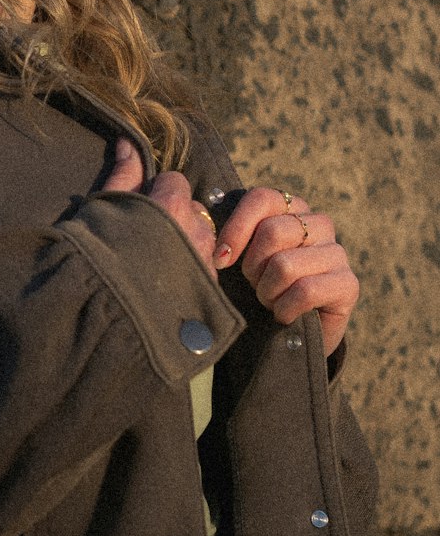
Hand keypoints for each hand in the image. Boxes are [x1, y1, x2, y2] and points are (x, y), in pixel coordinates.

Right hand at [102, 139, 218, 279]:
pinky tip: (168, 285)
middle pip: (194, 210)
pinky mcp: (208, 289)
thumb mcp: (104, 208)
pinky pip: (206, 269)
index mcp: (172, 203)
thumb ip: (123, 174)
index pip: (175, 181)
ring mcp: (206, 260)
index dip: (156, 194)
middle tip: (148, 240)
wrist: (107, 311)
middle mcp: (197, 229)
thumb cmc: (98, 254)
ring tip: (158, 264)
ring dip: (187, 245)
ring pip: (203, 239)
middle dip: (176, 219)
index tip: (138, 212)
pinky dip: (192, 272)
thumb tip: (128, 141)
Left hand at [213, 188, 358, 356]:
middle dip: (253, 267)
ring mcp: (337, 252)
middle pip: (273, 232)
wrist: (287, 337)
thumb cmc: (256, 289)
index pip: (262, 198)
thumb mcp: (237, 257)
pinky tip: (284, 315)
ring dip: (268, 292)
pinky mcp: (348, 284)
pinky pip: (305, 291)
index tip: (220, 260)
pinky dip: (285, 309)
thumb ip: (221, 231)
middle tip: (254, 285)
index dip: (236, 228)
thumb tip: (186, 203)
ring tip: (269, 301)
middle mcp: (318, 223)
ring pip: (285, 265)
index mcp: (290, 208)